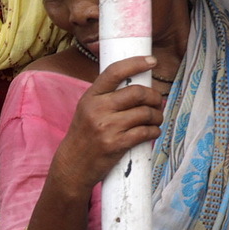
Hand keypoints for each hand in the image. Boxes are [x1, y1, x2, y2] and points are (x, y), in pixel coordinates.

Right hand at [49, 56, 164, 192]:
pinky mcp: (115, 145)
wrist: (71, 167)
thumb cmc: (84, 137)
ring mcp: (106, 128)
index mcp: (90, 98)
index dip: (136, 63)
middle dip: (154, 96)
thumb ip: (107, 97)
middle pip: (137, 93)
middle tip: (157, 102)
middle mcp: (97, 110)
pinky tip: (152, 132)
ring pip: (145, 113)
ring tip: (155, 119)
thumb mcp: (87, 111)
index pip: (115, 72)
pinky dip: (154, 131)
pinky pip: (144, 132)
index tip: (152, 61)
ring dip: (157, 116)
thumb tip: (138, 85)